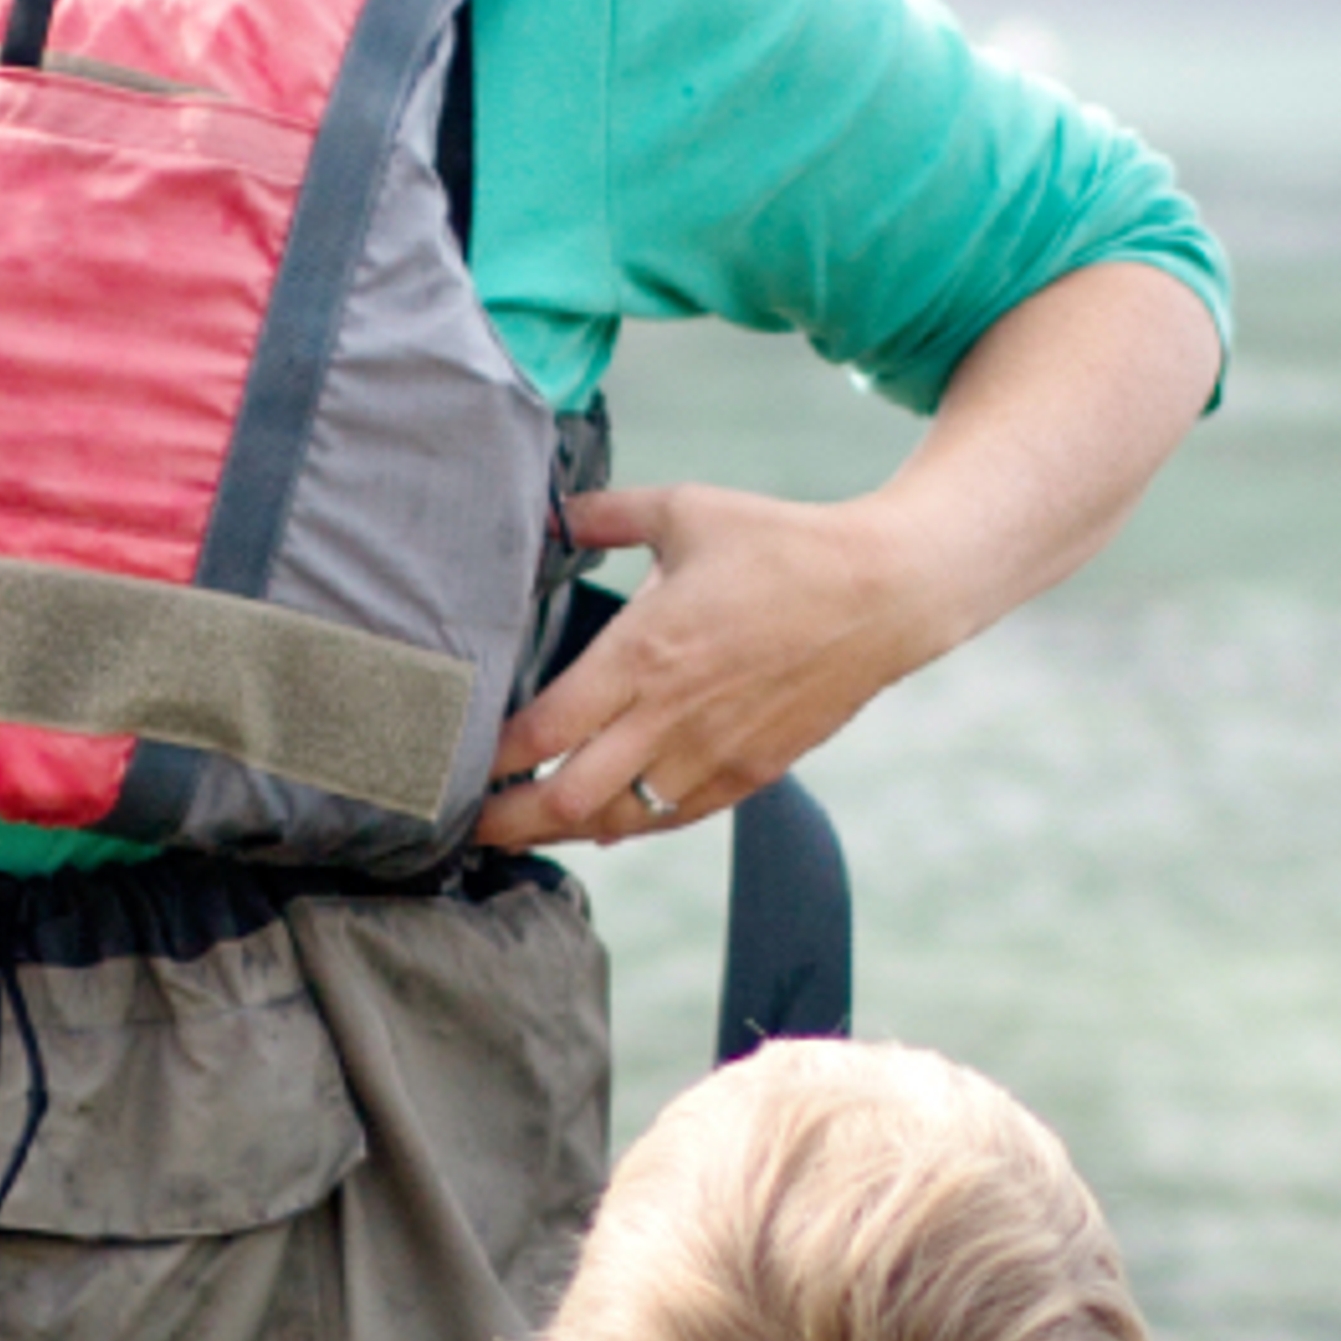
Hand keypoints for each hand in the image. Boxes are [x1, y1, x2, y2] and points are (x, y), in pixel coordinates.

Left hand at [477, 481, 936, 849]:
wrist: (886, 594)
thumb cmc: (784, 546)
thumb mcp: (687, 510)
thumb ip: (607, 514)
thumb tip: (554, 511)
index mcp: (645, 652)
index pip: (544, 731)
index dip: (490, 761)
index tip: (454, 764)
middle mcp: (671, 715)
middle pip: (567, 800)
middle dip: (507, 821)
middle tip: (466, 826)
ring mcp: (712, 753)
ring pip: (617, 822)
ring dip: (563, 831)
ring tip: (521, 829)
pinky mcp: (749, 772)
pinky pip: (671, 819)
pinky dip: (627, 826)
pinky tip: (600, 821)